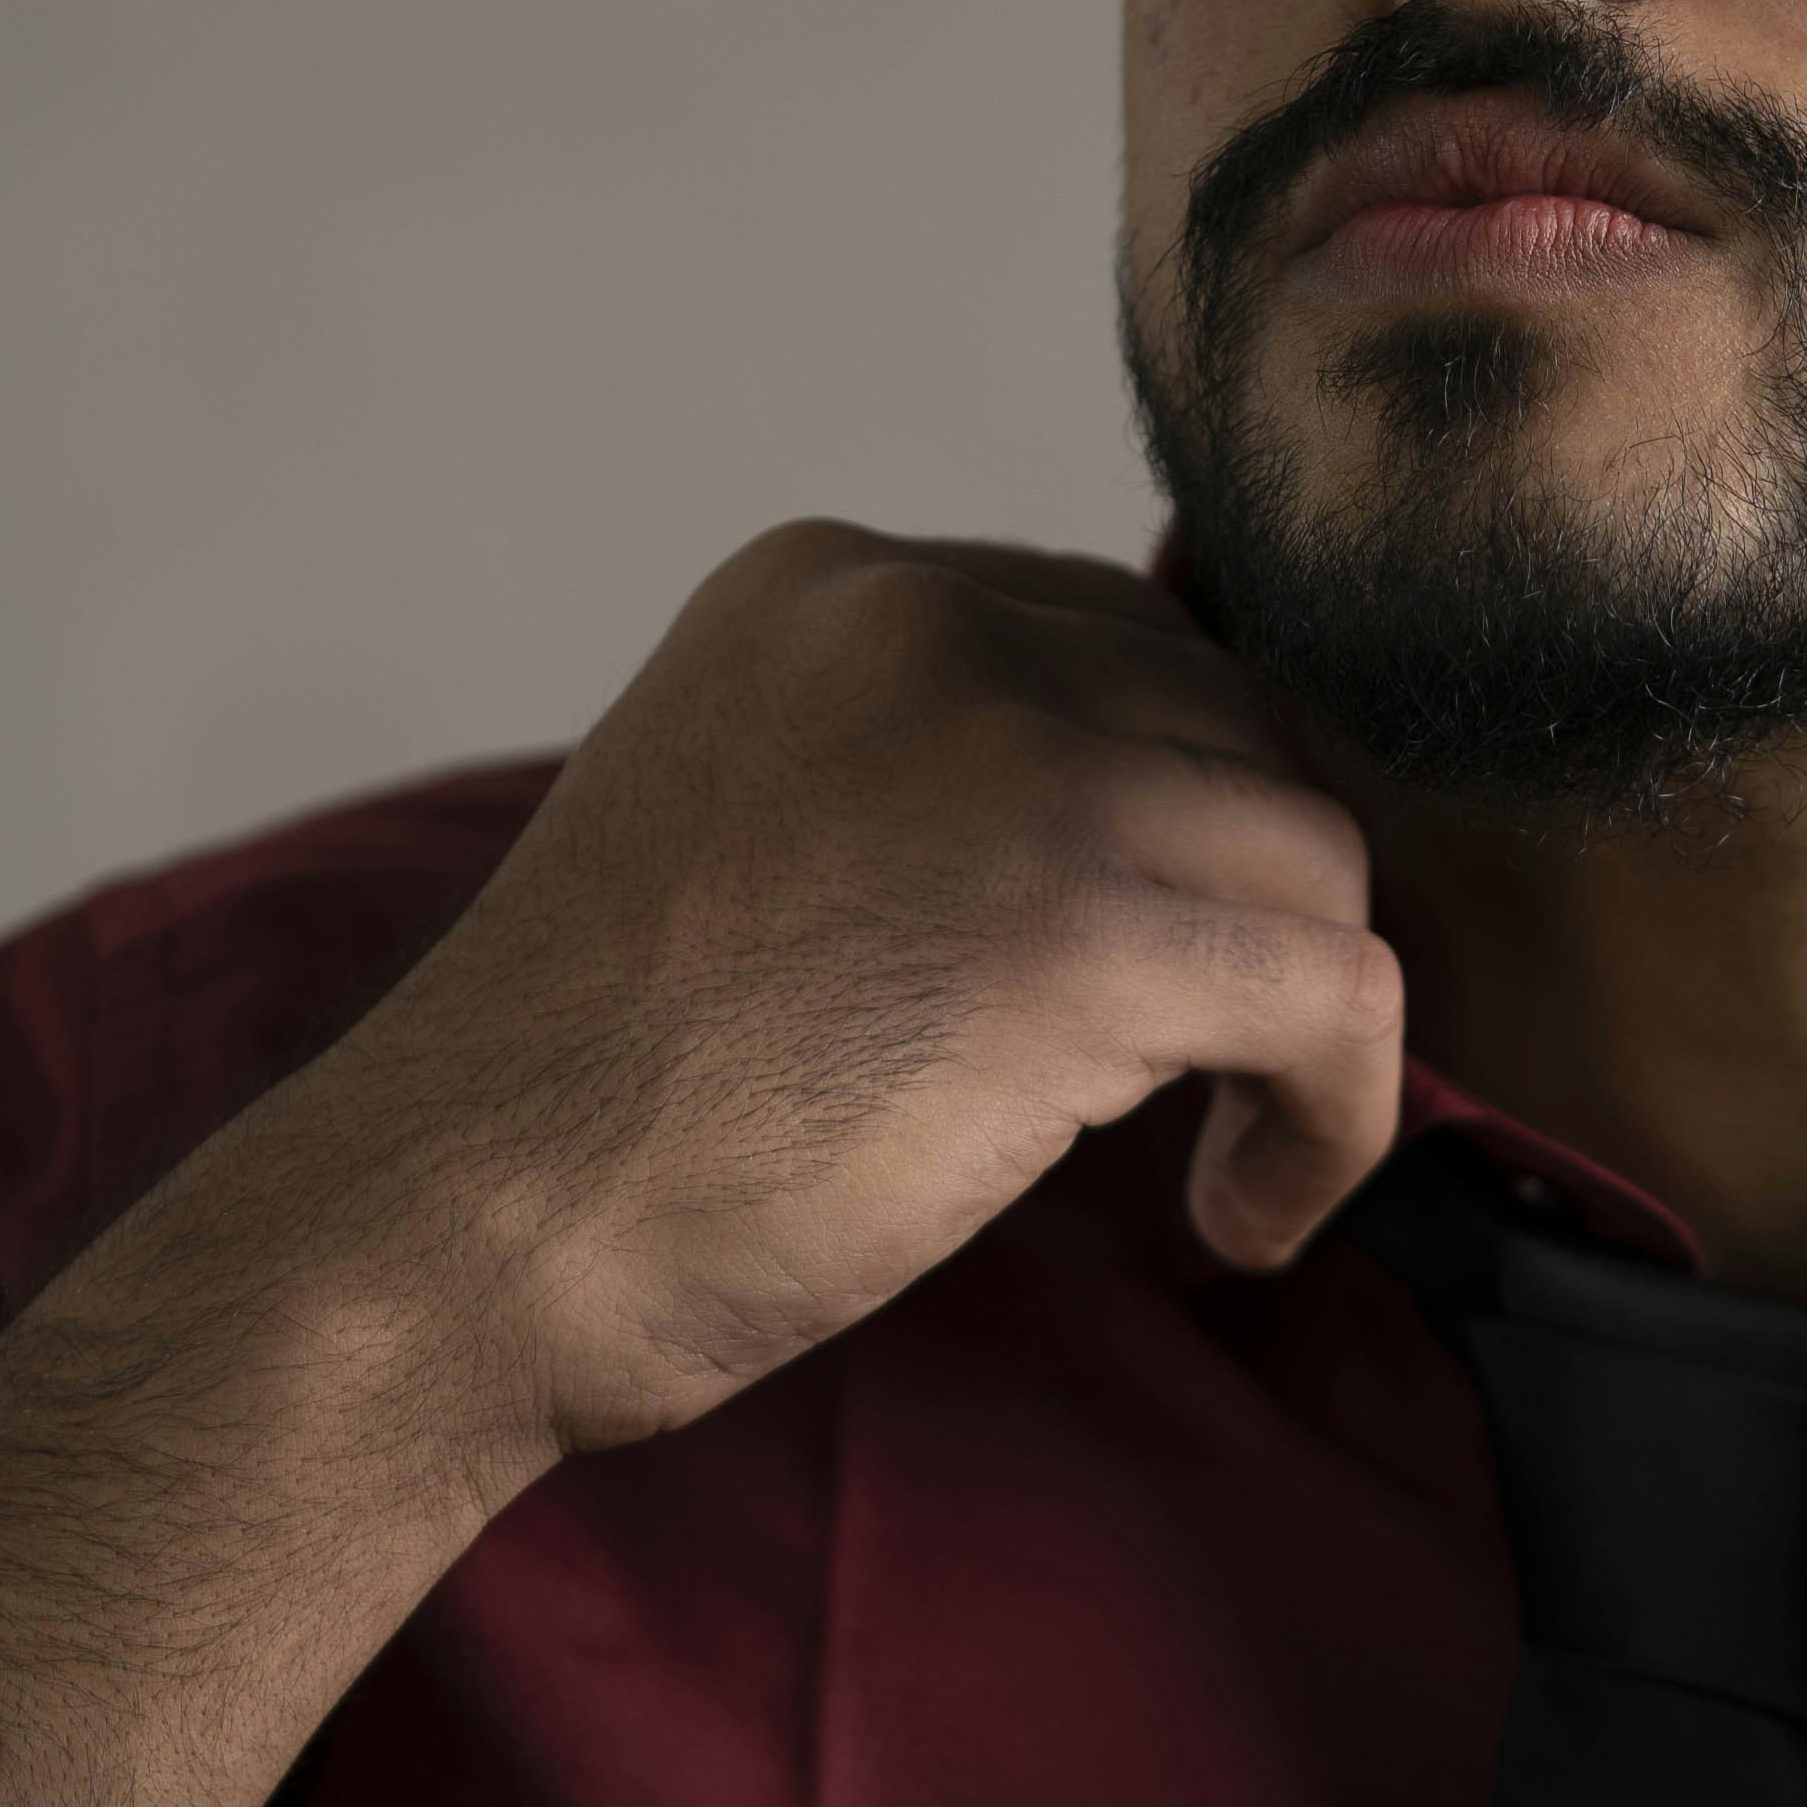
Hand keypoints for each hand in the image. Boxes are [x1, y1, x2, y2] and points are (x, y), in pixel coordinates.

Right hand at [324, 525, 1400, 1453]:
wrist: (467, 1220)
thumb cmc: (595, 1090)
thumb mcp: (750, 831)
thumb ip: (921, 779)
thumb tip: (1159, 836)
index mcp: (837, 587)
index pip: (1123, 644)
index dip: (1174, 821)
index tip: (1147, 972)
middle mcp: (930, 628)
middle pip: (1236, 735)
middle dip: (1248, 912)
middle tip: (1207, 1078)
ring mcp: (1012, 766)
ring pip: (1312, 858)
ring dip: (1303, 1026)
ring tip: (1223, 1163)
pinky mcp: (1080, 930)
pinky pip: (1340, 992)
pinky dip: (1335, 1117)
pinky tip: (1240, 1217)